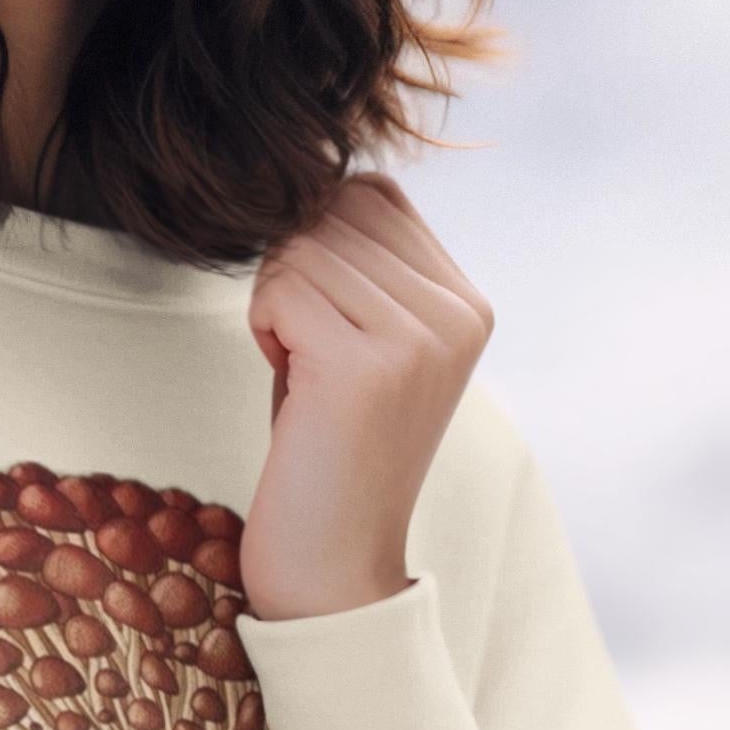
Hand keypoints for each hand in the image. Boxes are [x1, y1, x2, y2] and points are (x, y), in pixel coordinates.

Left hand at [238, 172, 494, 620]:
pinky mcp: (367, 367)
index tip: (325, 324)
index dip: (318, 243)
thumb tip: (316, 167)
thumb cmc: (327, 442)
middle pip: (329, 212)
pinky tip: (289, 386)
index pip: (370, 193)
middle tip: (307, 354)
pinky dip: (262, 330)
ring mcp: (419, 339)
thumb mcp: (366, 336)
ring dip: (273, 305)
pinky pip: (277, 290)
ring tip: (302, 374)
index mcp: (467, 302)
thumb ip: (363, 260)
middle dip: (291, 271)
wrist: (334, 562)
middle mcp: (457, 313)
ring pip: (297, 248)